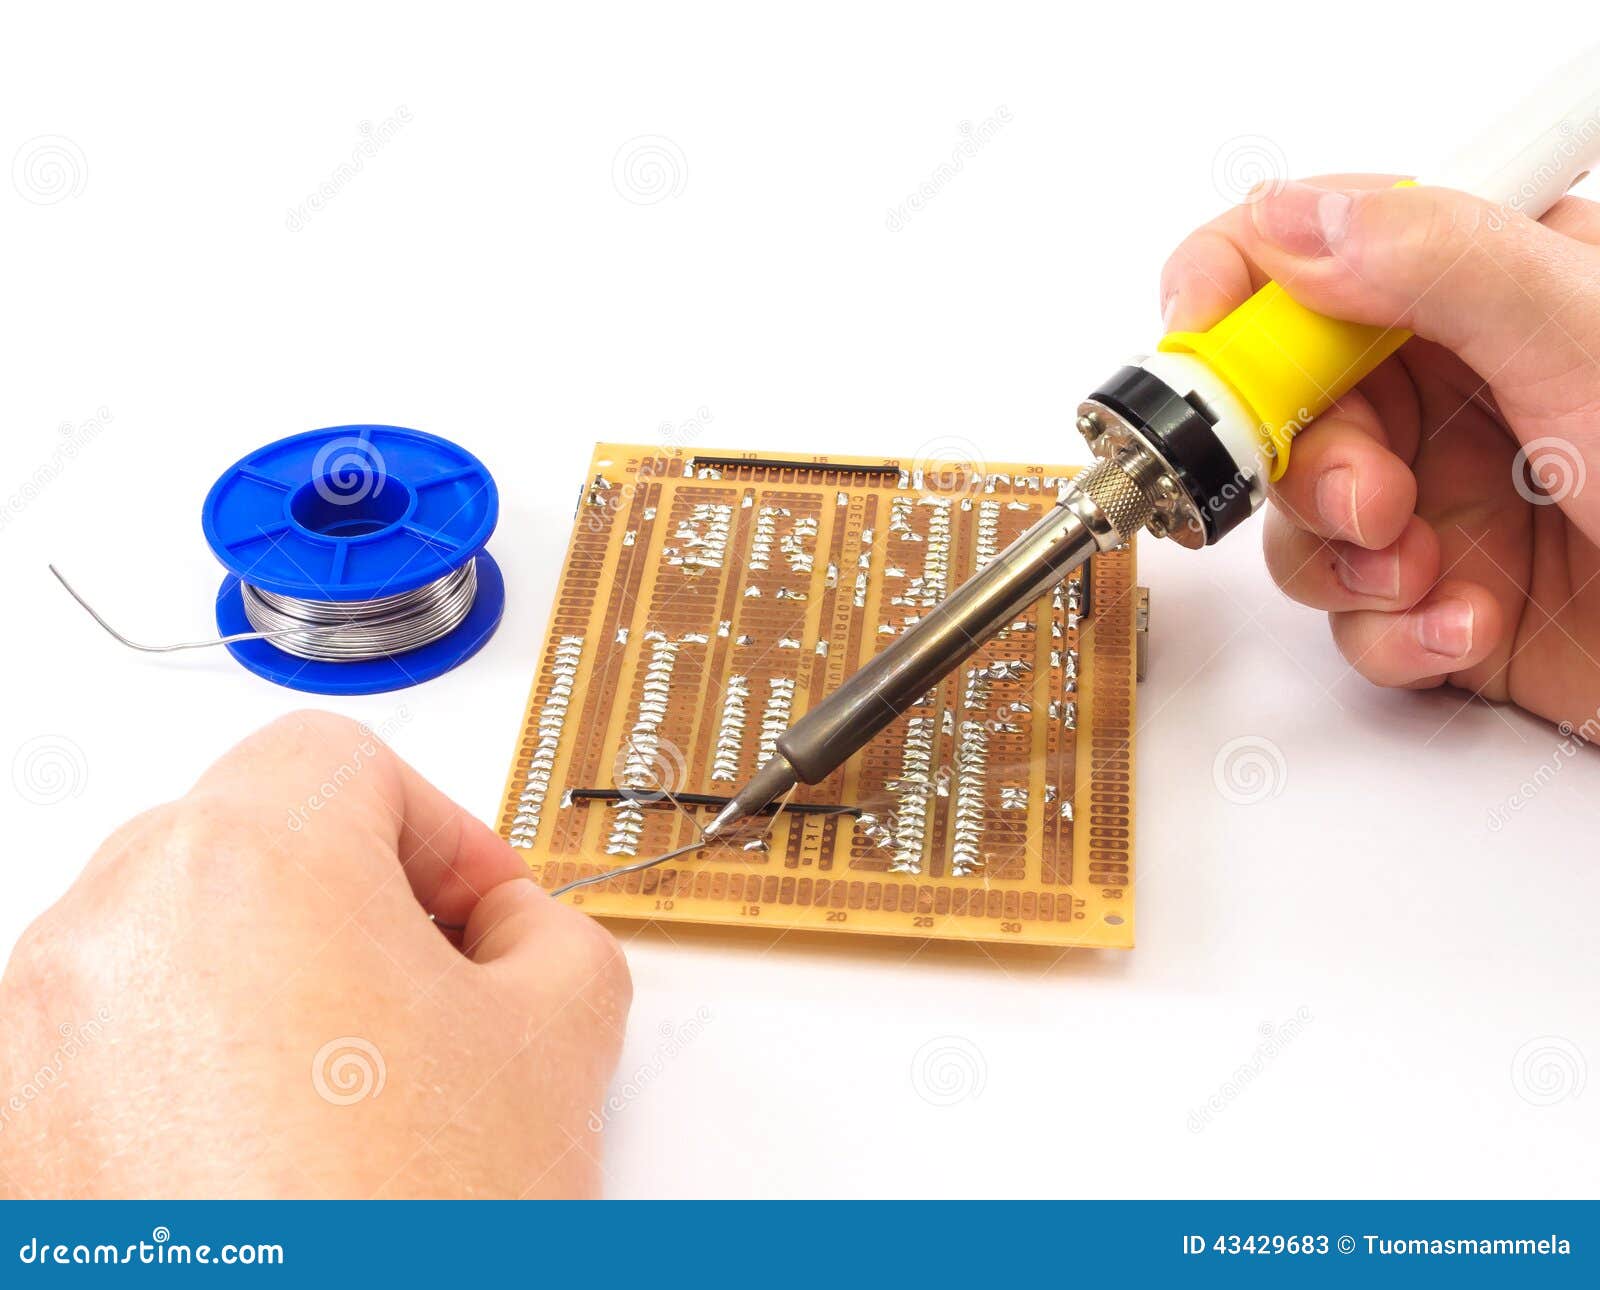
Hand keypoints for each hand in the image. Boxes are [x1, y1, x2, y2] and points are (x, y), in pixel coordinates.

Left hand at [0, 711, 629, 1197]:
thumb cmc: (418, 1236)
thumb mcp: (563, 1037)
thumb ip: (551, 931)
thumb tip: (511, 931)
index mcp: (247, 863)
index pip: (341, 761)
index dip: (438, 827)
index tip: (481, 909)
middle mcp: (108, 934)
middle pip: (244, 839)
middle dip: (352, 898)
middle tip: (433, 992)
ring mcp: (31, 1046)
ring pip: (169, 945)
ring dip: (267, 984)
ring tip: (359, 1098)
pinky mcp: (5, 1147)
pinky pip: (103, 1055)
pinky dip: (183, 1074)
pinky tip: (272, 1161)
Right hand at [1163, 177, 1599, 726]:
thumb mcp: (1595, 348)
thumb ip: (1445, 267)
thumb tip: (1295, 220)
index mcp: (1490, 287)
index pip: (1312, 247)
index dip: (1237, 284)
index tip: (1208, 340)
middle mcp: (1454, 388)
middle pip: (1284, 402)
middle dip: (1311, 464)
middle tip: (1368, 500)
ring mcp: (1442, 496)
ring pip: (1300, 519)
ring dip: (1347, 562)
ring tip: (1430, 573)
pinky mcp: (1440, 596)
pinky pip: (1348, 613)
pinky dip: (1391, 633)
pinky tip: (1467, 627)